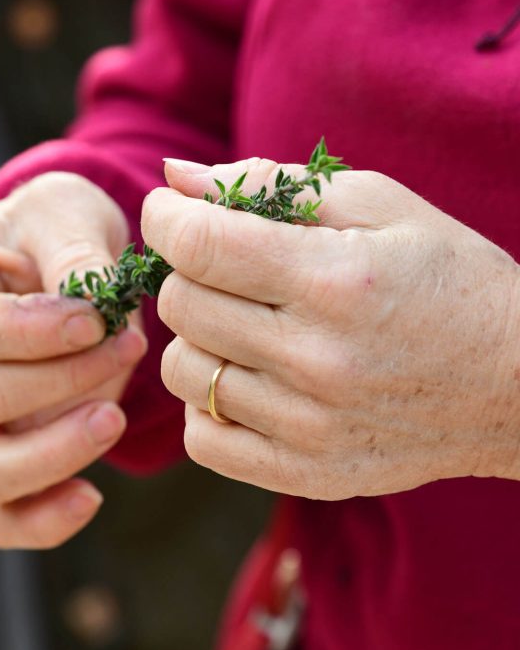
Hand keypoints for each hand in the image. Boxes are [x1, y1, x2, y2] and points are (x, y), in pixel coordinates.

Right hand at [0, 172, 146, 546]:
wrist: (57, 261)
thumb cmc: (54, 228)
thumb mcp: (65, 212)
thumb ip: (73, 252)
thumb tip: (91, 315)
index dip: (30, 332)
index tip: (96, 320)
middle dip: (66, 379)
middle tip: (129, 345)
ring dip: (56, 452)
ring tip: (113, 418)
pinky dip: (41, 520)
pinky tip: (90, 497)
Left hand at [142, 157, 519, 498]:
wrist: (517, 383)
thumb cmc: (445, 277)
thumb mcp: (377, 204)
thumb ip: (270, 182)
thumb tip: (174, 176)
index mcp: (334, 280)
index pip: (199, 245)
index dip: (165, 217)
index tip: (169, 209)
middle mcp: (316, 360)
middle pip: (181, 304)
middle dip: (186, 270)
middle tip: (222, 264)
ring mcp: (309, 428)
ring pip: (182, 371)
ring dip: (194, 336)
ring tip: (240, 322)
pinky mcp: (306, 473)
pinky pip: (203, 439)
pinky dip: (206, 402)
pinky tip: (245, 377)